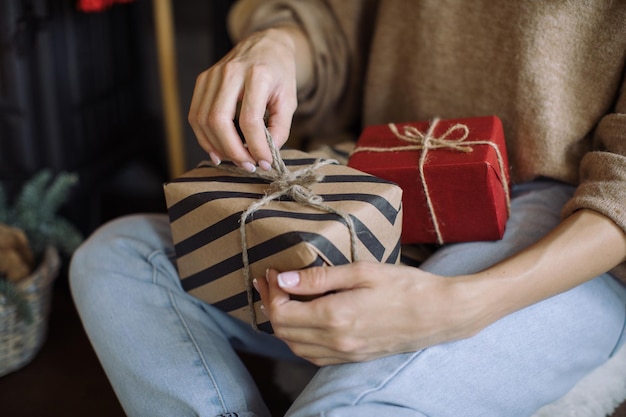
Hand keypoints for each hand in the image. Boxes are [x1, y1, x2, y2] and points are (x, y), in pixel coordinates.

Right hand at [188, 27, 304, 170]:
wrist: (265, 45)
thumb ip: (281, 128)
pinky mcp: (202, 80)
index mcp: (257, 75)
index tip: (265, 163)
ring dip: (217, 147)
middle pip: (219, 121)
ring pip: (203, 120)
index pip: (250, 120)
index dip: (256, 147)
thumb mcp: (289, 100)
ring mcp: (212, 75)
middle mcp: (230, 72)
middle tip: (248, 165)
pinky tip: (218, 150)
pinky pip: (195, 115)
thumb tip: (266, 156)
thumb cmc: (279, 74)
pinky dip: (204, 138)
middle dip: (233, 151)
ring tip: (235, 160)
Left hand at [254, 262, 492, 365]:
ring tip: (283, 299)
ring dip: (283, 324)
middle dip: (271, 305)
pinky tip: (303, 321)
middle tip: (271, 282)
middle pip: (283, 331)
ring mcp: (345, 353)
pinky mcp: (354, 357)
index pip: (282, 312)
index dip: (271, 292)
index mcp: (334, 316)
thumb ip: (319, 277)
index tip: (273, 272)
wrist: (439, 313)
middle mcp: (335, 340)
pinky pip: (314, 355)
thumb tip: (284, 280)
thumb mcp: (361, 271)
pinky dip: (300, 339)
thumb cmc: (404, 286)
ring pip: (295, 346)